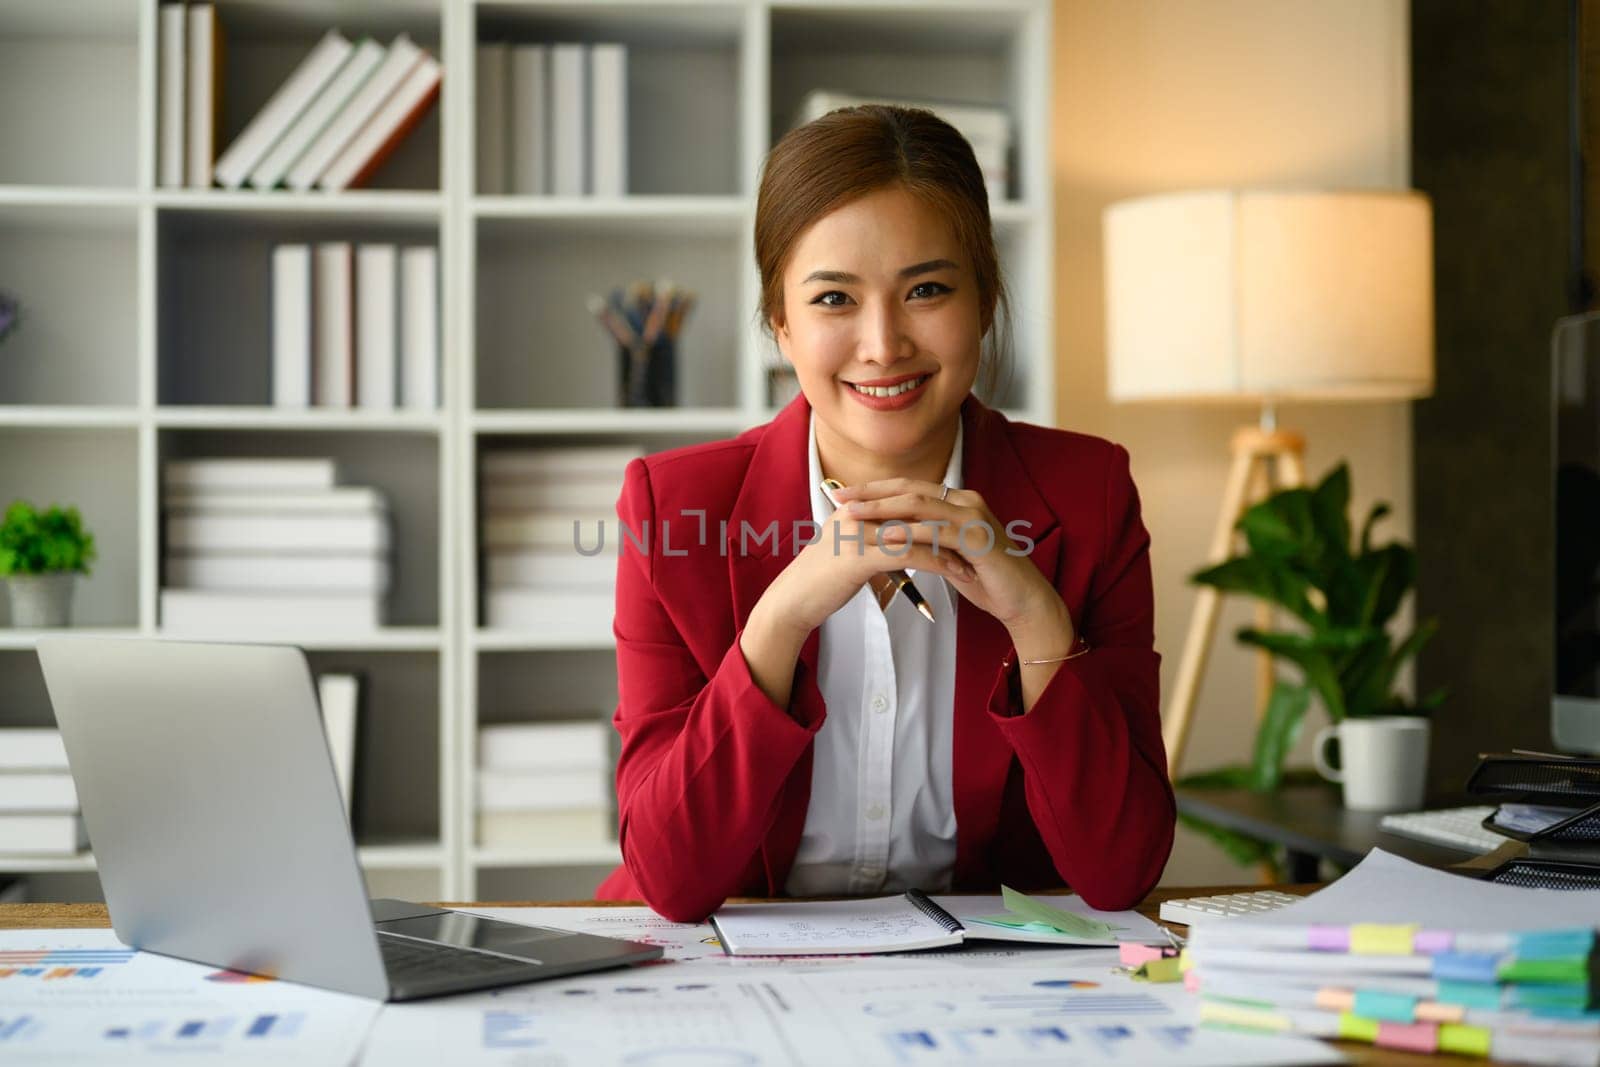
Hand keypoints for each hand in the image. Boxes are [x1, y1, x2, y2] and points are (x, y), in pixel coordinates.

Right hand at [751, 499, 977, 641]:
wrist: (793, 600)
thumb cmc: (821, 580)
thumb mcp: (848, 550)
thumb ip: (872, 538)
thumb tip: (898, 541)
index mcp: (856, 507)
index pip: (906, 498)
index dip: (936, 512)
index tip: (963, 528)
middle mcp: (859, 511)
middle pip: (917, 508)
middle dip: (950, 525)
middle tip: (979, 540)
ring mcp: (860, 531)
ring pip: (919, 530)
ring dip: (951, 544)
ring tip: (975, 560)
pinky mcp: (863, 555)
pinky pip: (912, 553)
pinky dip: (940, 563)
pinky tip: (958, 575)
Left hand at [829, 478, 1073, 640]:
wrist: (1022, 600)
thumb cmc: (984, 579)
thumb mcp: (946, 554)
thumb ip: (924, 540)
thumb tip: (889, 534)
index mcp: (956, 502)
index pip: (909, 487)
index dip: (875, 490)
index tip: (843, 495)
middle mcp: (966, 501)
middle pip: (910, 489)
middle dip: (871, 493)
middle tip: (839, 497)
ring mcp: (974, 517)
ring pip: (921, 505)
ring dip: (883, 508)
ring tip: (853, 514)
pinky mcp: (980, 538)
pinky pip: (938, 531)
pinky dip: (909, 531)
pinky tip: (885, 536)